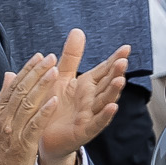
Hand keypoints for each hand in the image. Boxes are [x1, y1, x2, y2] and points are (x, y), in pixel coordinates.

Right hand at [0, 51, 61, 164]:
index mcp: (0, 114)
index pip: (13, 86)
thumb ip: (4, 99)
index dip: (27, 70)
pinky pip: (34, 126)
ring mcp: (13, 132)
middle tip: (50, 57)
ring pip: (27, 104)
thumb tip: (8, 75)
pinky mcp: (22, 145)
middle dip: (36, 72)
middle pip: (20, 91)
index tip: (39, 56)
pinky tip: (54, 101)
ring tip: (54, 71)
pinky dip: (43, 112)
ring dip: (41, 86)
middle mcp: (5, 119)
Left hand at [38, 31, 129, 164]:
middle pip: (107, 83)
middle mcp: (91, 99)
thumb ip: (72, 56)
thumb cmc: (52, 104)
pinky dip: (105, 116)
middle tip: (123, 61)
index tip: (126, 48)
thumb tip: (78, 31)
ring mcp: (90, 114)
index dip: (115, 59)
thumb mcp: (61, 76)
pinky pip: (96, 122)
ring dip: (114, 92)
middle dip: (116, 73)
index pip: (104, 69)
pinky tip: (112, 107)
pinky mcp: (84, 130)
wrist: (40, 133)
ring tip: (120, 80)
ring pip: (105, 101)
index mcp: (87, 85)